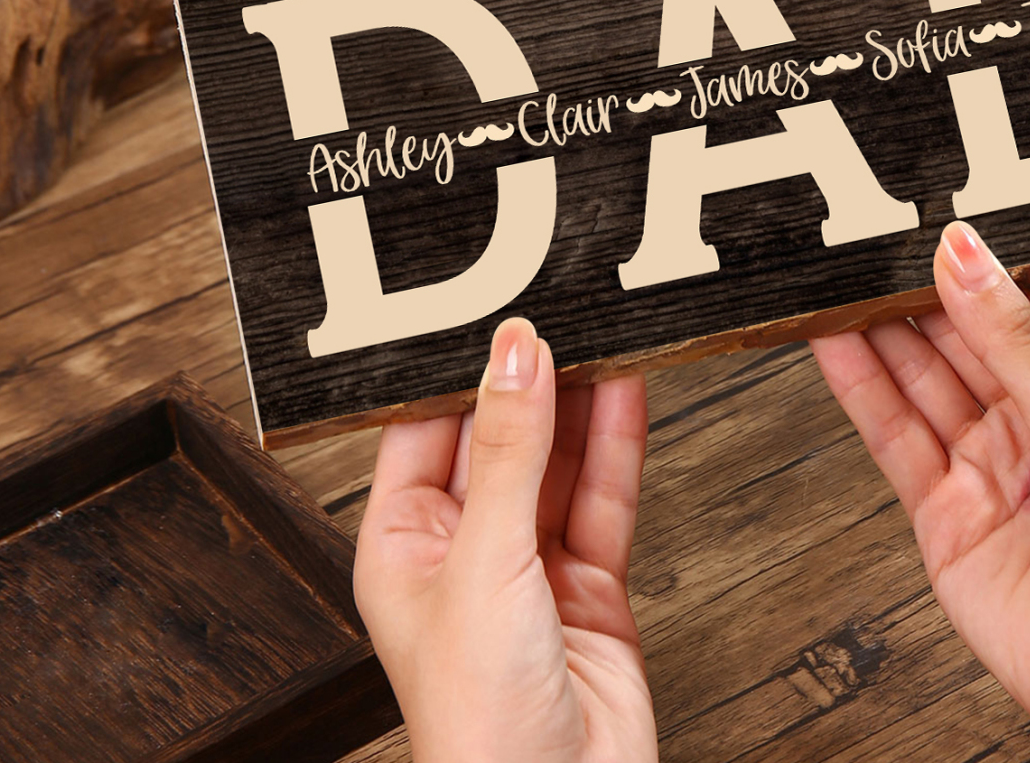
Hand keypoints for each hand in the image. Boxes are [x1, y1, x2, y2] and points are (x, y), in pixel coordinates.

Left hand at [354, 318, 655, 762]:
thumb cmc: (479, 723)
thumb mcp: (485, 561)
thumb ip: (508, 450)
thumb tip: (515, 353)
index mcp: (402, 544)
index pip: (426, 428)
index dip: (460, 368)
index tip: (494, 308)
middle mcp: (464, 548)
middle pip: (500, 436)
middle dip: (530, 378)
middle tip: (561, 309)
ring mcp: (530, 564)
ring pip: (558, 459)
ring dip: (581, 400)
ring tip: (602, 332)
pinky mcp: (590, 582)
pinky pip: (604, 495)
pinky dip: (619, 442)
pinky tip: (628, 389)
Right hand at [811, 222, 1029, 762]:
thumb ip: (1012, 336)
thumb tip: (965, 255)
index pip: (1024, 300)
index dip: (979, 258)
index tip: (935, 211)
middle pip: (960, 335)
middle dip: (915, 287)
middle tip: (867, 237)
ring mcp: (986, 466)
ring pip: (918, 378)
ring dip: (876, 328)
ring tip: (834, 276)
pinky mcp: (943, 512)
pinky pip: (893, 434)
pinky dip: (859, 386)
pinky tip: (831, 341)